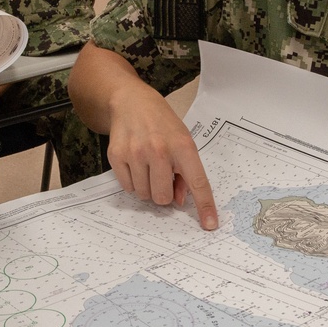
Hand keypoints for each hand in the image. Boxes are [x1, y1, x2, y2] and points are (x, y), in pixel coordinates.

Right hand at [107, 82, 218, 229]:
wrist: (131, 102)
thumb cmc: (162, 123)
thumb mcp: (182, 140)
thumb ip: (185, 171)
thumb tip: (181, 200)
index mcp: (182, 146)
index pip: (197, 182)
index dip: (205, 205)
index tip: (210, 225)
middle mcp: (159, 150)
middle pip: (162, 197)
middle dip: (164, 193)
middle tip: (162, 177)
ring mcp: (135, 154)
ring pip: (144, 195)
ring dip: (147, 187)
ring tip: (148, 166)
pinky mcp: (117, 156)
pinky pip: (127, 187)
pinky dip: (133, 182)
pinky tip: (135, 164)